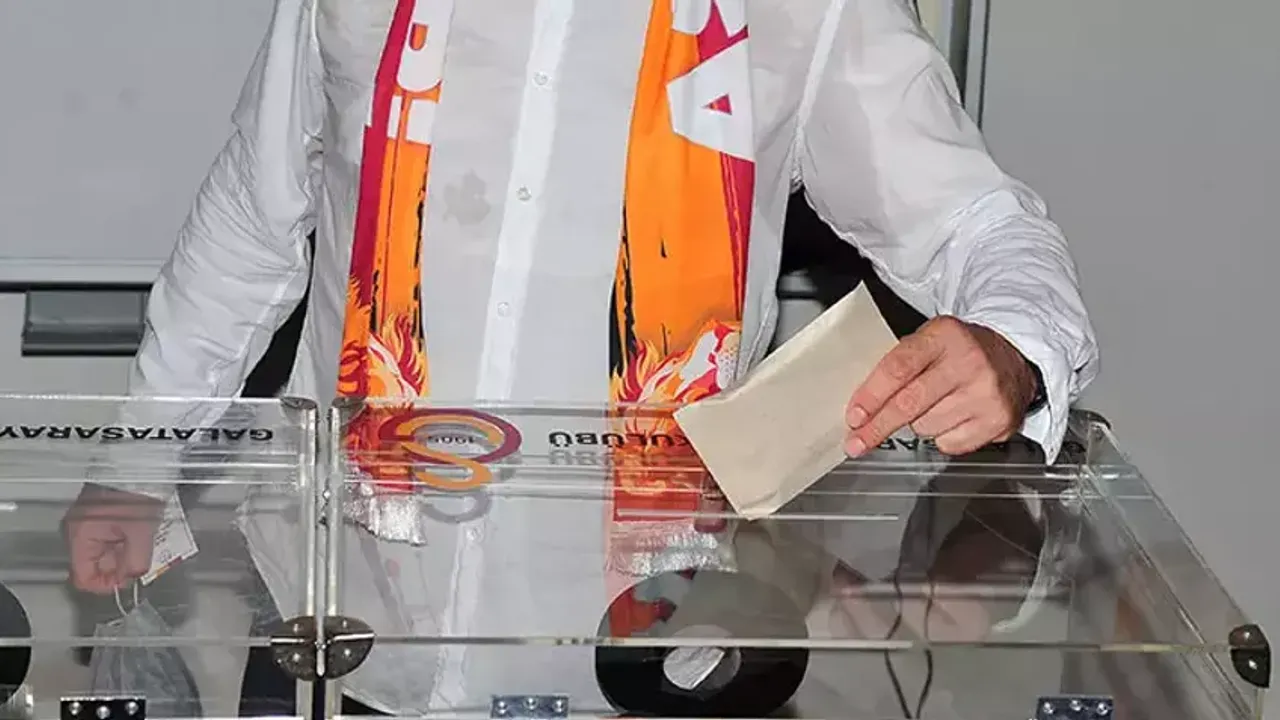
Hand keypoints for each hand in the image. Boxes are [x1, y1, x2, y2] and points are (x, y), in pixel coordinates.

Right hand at [64, 485, 162, 594]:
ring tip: (145, 544)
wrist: (140, 463)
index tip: (130, 581)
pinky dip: (125, 541)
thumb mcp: (142, 531)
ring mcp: (87, 523)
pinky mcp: (98, 515)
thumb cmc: (137, 491)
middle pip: (94, 566)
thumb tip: (132, 578)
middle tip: (143, 560)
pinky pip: (108, 537)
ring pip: (103, 552)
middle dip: (119, 568)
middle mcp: (77, 532)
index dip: (107, 585)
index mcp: (81, 537)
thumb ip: (136, 562)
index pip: (84, 578)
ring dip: (124, 554)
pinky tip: (141, 534)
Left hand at [845, 316, 1037, 456]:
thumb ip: (899, 364)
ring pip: (926, 427)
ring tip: (933, 405)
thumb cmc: (960, 350)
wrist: (1015, 356)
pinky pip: (950, 443)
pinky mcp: (999, 420)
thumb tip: (861, 407)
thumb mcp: (930, 340)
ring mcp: (986, 393)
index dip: (871, 396)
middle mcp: (968, 363)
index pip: (898, 368)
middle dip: (877, 427)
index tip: (854, 416)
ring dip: (918, 424)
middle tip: (856, 442)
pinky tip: (953, 417)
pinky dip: (942, 436)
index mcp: (944, 335)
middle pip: (910, 404)